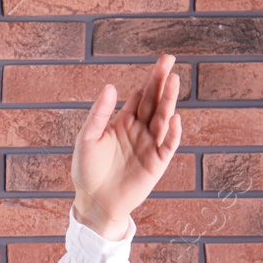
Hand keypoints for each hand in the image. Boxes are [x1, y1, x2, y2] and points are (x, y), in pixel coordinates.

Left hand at [70, 52, 183, 238]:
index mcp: (123, 122)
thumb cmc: (87, 170)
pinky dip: (173, 133)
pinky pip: (168, 145)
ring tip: (174, 81)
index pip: (141, 96)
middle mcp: (140, 130)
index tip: (158, 62)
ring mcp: (150, 145)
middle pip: (154, 102)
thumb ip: (99, 114)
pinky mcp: (157, 163)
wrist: (94, 202)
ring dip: (168, 101)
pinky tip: (175, 118)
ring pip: (163, 119)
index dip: (149, 80)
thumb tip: (110, 86)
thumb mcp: (87, 138)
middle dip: (161, 82)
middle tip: (170, 60)